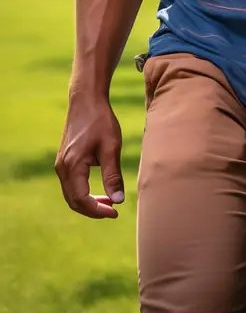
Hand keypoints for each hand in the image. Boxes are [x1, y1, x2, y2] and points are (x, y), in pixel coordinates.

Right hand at [55, 93, 124, 218]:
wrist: (86, 99)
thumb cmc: (100, 120)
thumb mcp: (111, 147)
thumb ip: (113, 175)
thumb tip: (118, 200)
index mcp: (72, 165)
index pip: (81, 200)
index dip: (97, 211)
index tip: (115, 212)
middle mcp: (62, 167)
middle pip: (73, 201)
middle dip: (93, 210)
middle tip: (113, 211)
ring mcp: (61, 163)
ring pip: (71, 194)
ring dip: (88, 202)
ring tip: (110, 202)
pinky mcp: (64, 159)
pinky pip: (71, 184)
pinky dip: (84, 192)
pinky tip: (100, 190)